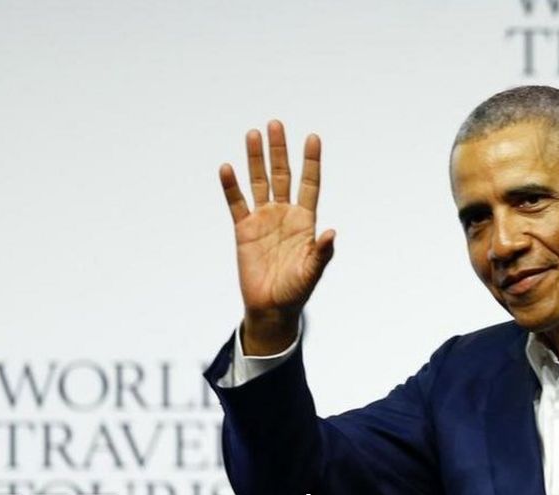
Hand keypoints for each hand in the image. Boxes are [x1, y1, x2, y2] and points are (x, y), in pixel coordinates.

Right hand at [219, 120, 335, 354]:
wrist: (271, 307)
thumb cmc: (297, 290)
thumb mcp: (313, 271)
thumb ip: (322, 252)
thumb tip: (332, 232)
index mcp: (305, 220)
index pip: (309, 183)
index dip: (311, 161)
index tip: (313, 138)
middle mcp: (284, 214)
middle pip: (282, 175)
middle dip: (280, 151)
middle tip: (276, 124)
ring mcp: (263, 219)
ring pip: (259, 182)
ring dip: (256, 159)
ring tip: (253, 134)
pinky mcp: (243, 229)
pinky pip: (236, 203)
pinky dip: (231, 186)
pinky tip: (227, 167)